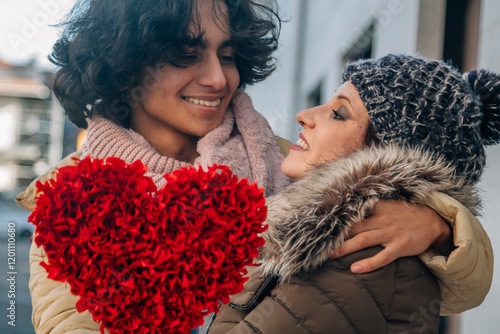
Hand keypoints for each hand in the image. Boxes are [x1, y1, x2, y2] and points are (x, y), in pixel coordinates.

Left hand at [329, 200, 453, 273]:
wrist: (433, 221)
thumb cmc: (407, 214)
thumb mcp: (388, 205)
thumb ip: (370, 208)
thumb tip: (349, 211)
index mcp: (377, 209)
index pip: (353, 214)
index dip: (337, 221)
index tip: (321, 227)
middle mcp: (381, 220)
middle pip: (353, 229)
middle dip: (335, 237)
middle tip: (319, 245)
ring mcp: (391, 233)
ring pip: (363, 241)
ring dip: (344, 248)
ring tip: (330, 255)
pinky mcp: (400, 246)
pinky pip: (382, 257)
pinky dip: (368, 263)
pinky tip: (355, 268)